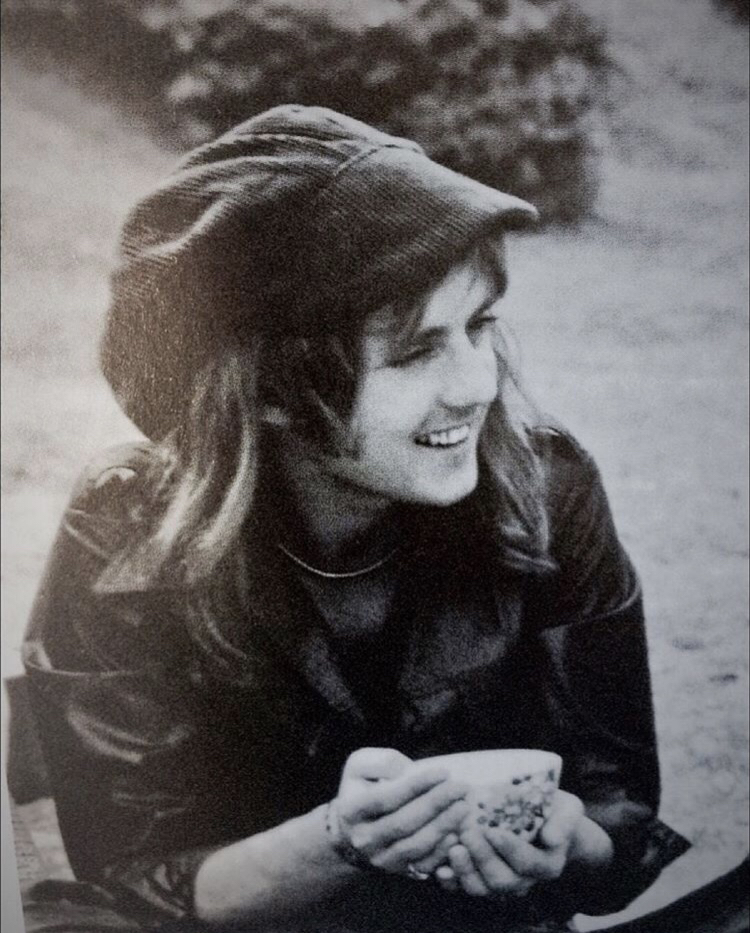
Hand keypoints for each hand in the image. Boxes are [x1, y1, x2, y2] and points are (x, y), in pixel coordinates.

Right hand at [331, 747, 468, 875]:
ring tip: (464, 806)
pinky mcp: (398, 872)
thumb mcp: (361, 766)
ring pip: (415, 846)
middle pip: (403, 823)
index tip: (444, 772)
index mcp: (351, 810)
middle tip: (461, 787)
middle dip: (436, 804)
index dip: (417, 785)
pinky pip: (423, 865)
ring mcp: (380, 859)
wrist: (353, 829)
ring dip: (443, 826)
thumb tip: (409, 771)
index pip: (386, 798)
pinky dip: (442, 851)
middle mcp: (363, 839)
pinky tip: (458, 833)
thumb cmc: (364, 788)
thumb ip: (382, 762)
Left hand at [440, 790, 609, 897]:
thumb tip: (551, 837)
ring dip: (464, 871)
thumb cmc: (555, 811)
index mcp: (546, 865)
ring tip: (453, 848)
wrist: (544, 821)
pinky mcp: (480, 877)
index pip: (528, 864)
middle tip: (468, 834)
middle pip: (502, 881)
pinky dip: (451, 880)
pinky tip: (439, 867)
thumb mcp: (569, 810)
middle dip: (483, 859)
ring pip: (481, 889)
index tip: (494, 831)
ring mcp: (500, 881)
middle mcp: (523, 880)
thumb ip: (564, 823)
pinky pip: (463, 887)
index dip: (510, 850)